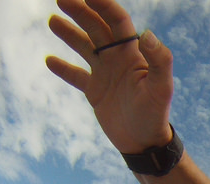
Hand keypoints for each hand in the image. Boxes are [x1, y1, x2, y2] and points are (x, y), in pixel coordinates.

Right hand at [46, 0, 173, 152]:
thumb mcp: (160, 88)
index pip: (116, 20)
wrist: (145, 143)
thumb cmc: (155, 115)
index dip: (102, 4)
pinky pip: (76, 76)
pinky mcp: (96, 92)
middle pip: (96, 27)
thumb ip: (158, 60)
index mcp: (133, 53)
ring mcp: (106, 74)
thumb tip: (147, 33)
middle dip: (80, 11)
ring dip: (70, 33)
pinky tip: (49, 61)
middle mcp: (118, 59)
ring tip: (53, 20)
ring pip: (84, 47)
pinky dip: (63, 69)